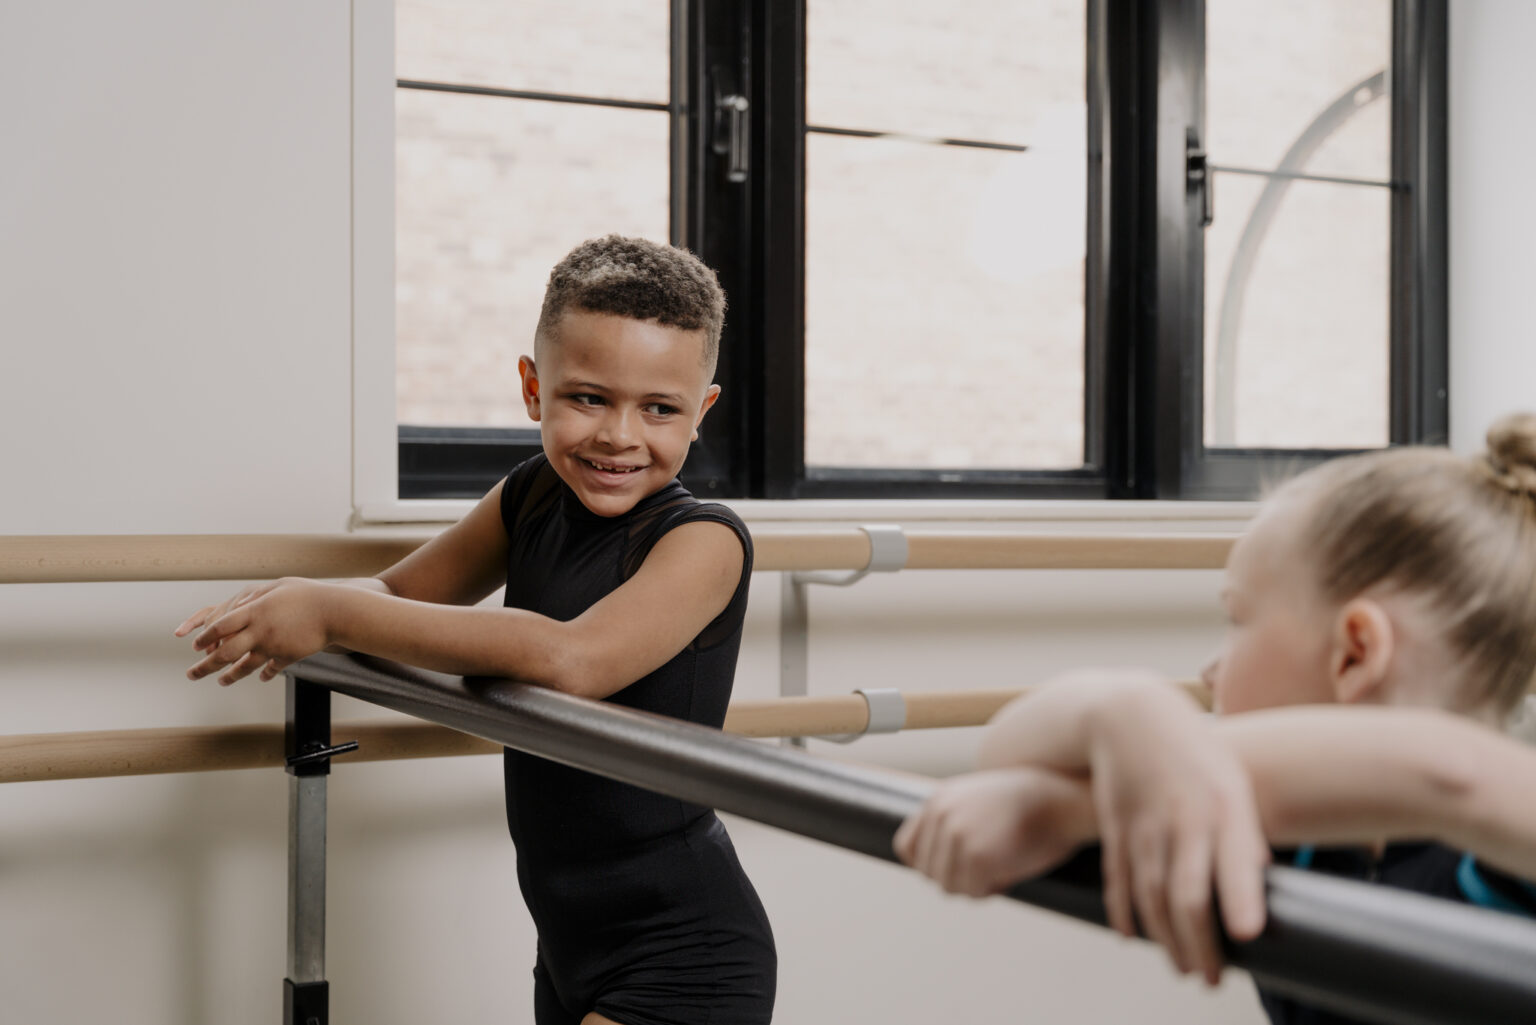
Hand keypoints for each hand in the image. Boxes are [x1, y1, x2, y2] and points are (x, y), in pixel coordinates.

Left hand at [178, 577, 334, 684]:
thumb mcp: (276, 587)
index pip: (219, 627)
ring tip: (222, 681)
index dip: (204, 638)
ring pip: (244, 666)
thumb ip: (254, 597)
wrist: (336, 611)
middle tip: (192, 675)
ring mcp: (273, 646)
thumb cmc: (307, 594)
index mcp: (254, 611)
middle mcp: (259, 631)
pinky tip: (261, 678)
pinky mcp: (288, 656)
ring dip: (230, 676)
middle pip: (224, 653)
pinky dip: (265, 674)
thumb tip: (237, 606)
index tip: (196, 645)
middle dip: (204, 667)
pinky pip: (272, 668)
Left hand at [894, 768, 1092, 897]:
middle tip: (990, 869)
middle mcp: (940, 816)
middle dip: (958, 877)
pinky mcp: (977, 857)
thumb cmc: (1028, 804)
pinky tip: (1010, 873)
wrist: (1061, 798)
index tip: (954, 869)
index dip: (930, 865)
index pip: (907, 849)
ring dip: (974, 885)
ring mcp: (956, 836)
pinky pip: (974, 892)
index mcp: (937, 802)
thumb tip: (933, 870)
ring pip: (949, 886)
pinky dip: (992, 890)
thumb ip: (951, 824)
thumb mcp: (976, 801)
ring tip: (1001, 869)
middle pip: (930, 873)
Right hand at [1086, 686, 1268, 984]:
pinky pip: (1118, 880)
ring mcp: (1142, 826)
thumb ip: (1245, 833)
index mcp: (1220, 807)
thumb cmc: (1193, 750)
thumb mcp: (1233, 781)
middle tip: (1209, 979)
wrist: (1126, 713)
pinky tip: (1132, 935)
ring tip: (1183, 968)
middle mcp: (1180, 820)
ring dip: (1165, 940)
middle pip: (1184, 895)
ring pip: (1150, 897)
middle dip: (1197, 944)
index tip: (1247, 935)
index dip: (1238, 901)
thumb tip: (1258, 882)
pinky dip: (1123, 912)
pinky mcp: (1114, 829)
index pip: (1229, 862)